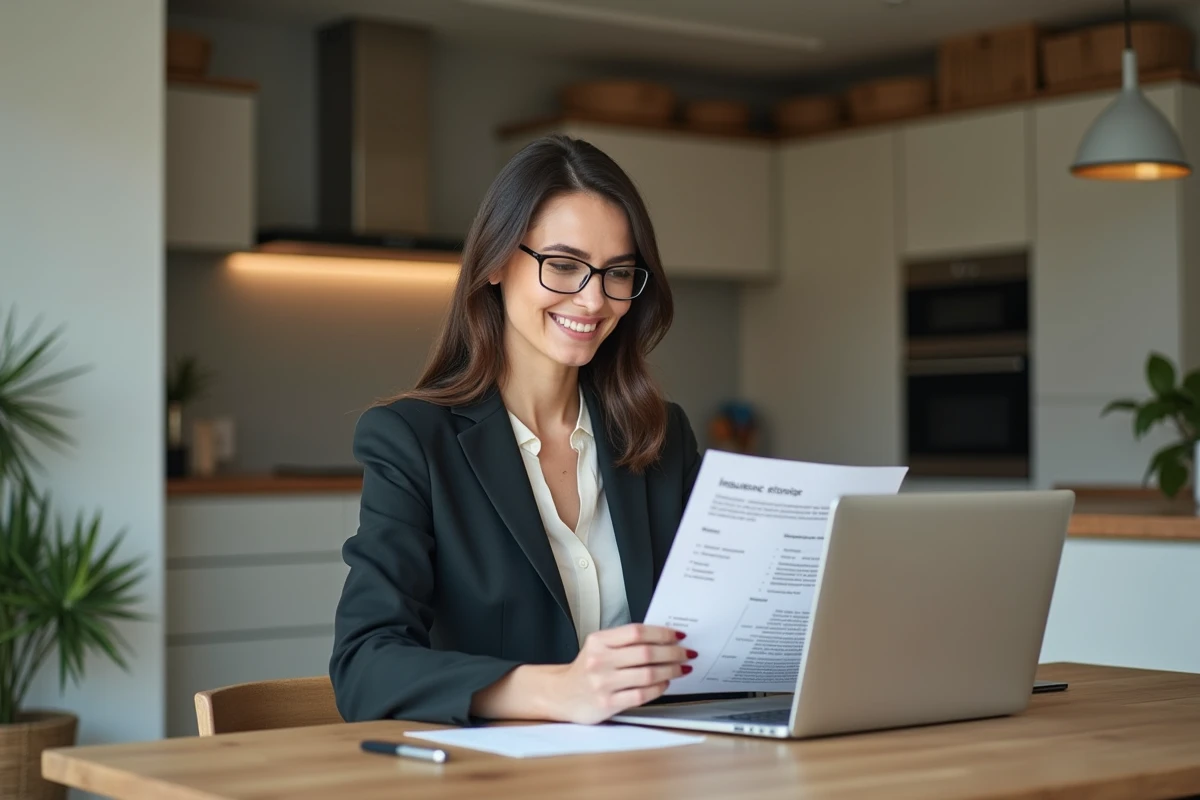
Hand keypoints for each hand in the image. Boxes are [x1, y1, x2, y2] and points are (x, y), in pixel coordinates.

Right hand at [546, 623, 696, 723]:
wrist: (562, 695)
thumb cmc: (586, 669)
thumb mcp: (598, 647)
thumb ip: (624, 642)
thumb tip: (662, 638)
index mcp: (598, 641)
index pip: (636, 632)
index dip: (661, 633)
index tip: (677, 636)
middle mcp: (599, 661)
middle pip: (646, 653)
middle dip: (672, 652)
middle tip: (686, 653)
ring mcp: (603, 683)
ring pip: (647, 674)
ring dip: (671, 670)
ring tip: (681, 668)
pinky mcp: (608, 704)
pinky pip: (642, 695)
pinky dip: (659, 688)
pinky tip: (665, 684)